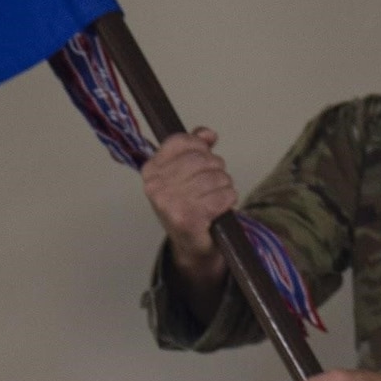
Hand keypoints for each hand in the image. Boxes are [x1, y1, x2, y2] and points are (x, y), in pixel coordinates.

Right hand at [142, 128, 235, 281]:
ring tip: (216, 197)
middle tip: (213, 184)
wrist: (192, 247)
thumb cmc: (189, 207)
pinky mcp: (188, 219)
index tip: (204, 157)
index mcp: (151, 170)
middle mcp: (156, 186)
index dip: (200, 147)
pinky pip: (222, 196)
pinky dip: (228, 200)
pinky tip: (220, 207)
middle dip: (216, 169)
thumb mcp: (185, 174)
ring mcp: (170, 203)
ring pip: (215, 177)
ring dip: (224, 186)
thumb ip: (196, 148)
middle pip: (202, 159)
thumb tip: (207, 133)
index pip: (181, 141)